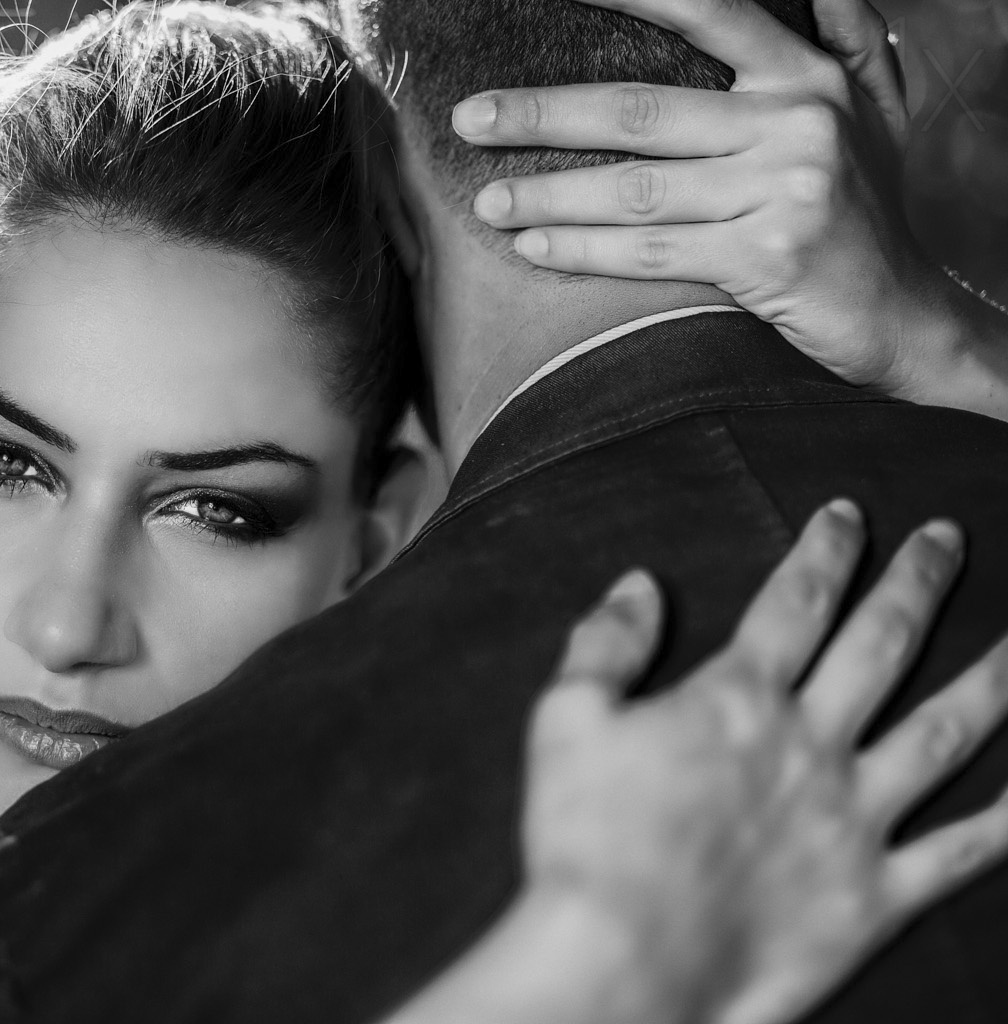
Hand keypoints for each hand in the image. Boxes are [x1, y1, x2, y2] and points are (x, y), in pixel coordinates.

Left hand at [448, 0, 992, 400]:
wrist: (906, 317)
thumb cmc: (869, 213)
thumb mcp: (872, 114)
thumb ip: (846, 40)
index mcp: (807, 76)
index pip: (709, 14)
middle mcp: (796, 121)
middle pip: (638, 111)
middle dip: (541, 115)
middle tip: (470, 119)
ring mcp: (783, 189)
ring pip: (634, 188)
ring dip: (547, 195)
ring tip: (487, 202)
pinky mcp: (766, 257)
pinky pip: (650, 251)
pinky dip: (583, 251)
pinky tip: (533, 248)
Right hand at [520, 501, 1007, 1023]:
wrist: (626, 959)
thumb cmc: (584, 840)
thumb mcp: (565, 721)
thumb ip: (607, 645)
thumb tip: (640, 583)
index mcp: (738, 701)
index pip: (795, 603)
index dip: (826, 551)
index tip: (849, 514)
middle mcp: (811, 746)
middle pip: (881, 646)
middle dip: (918, 583)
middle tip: (951, 538)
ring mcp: (854, 820)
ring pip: (945, 732)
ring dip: (993, 676)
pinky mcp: (875, 895)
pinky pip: (963, 850)